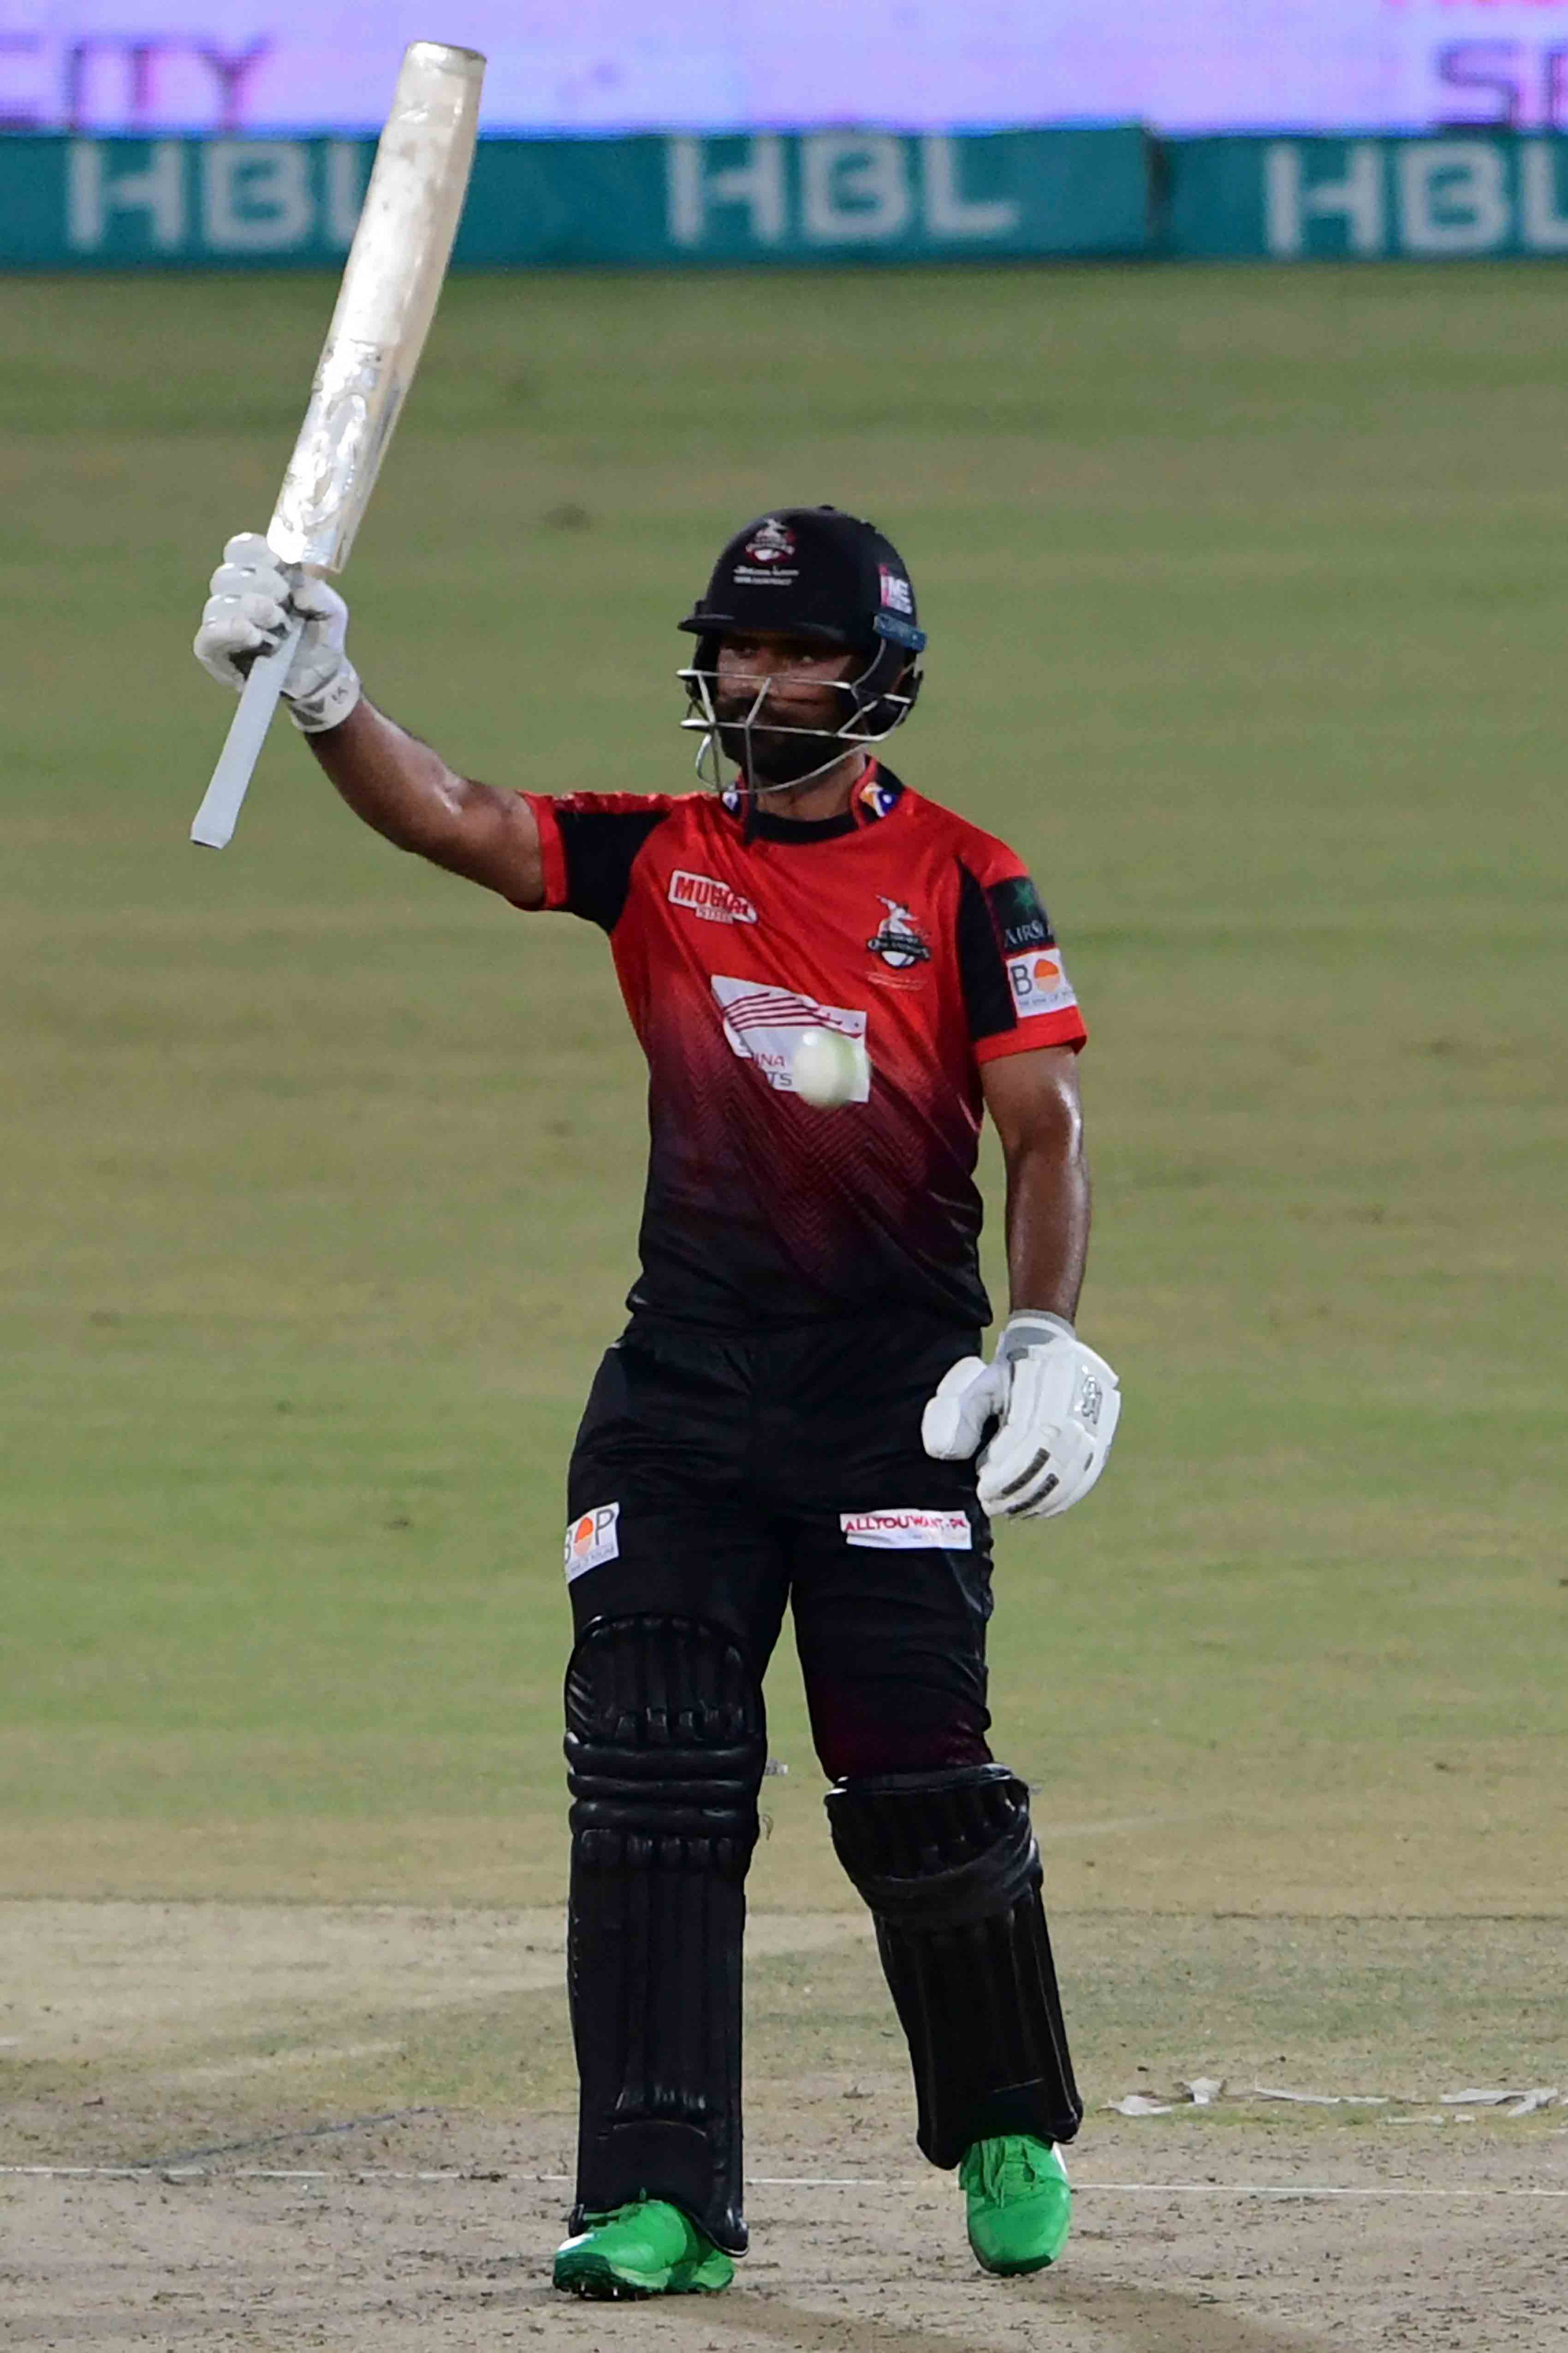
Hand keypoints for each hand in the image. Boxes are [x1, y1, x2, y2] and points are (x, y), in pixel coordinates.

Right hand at [193, 532, 360, 732]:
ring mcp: (224, 623)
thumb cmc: (321, 636)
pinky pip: (207, 637)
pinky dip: (228, 632)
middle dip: (257, 586)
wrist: (320, 677)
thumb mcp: (331, 611)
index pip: (240, 550)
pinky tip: (252, 636)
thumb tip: (298, 584)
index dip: (254, 551)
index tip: (278, 562)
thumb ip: (318, 591)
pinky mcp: (217, 652)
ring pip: (217, 604)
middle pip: (226, 576)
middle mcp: (236, 594)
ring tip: (278, 628)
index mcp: (260, 575)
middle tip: (283, 603)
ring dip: (250, 612)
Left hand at [922, 1312, 1119, 1519]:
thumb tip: (947, 1453)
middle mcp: (1075, 1407)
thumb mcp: (983, 1382)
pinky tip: (1038, 1508)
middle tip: (991, 1505)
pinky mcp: (1101, 1438)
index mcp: (1045, 1389)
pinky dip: (1061, 1498)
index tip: (983, 1487)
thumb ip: (962, 1414)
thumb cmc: (1010, 1371)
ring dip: (1038, 1500)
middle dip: (1018, 1492)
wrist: (1052, 1349)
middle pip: (1050, 1464)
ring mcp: (1094, 1423)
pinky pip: (1086, 1477)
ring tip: (1010, 1510)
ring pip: (1070, 1476)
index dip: (1005, 1473)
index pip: (1028, 1443)